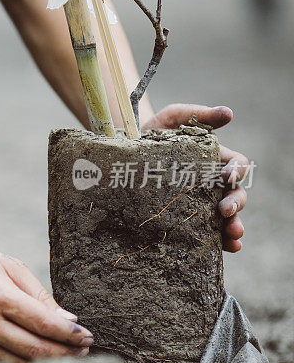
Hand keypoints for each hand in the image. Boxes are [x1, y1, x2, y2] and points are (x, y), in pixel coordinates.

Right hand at [0, 241, 91, 362]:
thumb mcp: (7, 265)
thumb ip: (38, 294)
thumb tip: (67, 320)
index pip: (44, 324)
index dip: (70, 334)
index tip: (88, 336)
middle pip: (36, 351)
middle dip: (66, 354)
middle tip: (85, 350)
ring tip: (68, 356)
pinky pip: (4, 361)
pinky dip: (26, 361)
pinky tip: (41, 353)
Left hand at [142, 104, 247, 252]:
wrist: (124, 150)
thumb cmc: (153, 132)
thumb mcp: (173, 117)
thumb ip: (198, 114)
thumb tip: (229, 113)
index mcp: (214, 159)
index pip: (236, 165)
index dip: (237, 171)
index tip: (228, 177)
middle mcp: (211, 182)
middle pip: (235, 194)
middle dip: (236, 204)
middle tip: (226, 211)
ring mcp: (199, 201)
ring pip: (225, 218)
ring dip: (233, 228)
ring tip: (232, 238)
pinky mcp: (185, 216)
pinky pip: (204, 231)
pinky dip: (218, 241)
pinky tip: (223, 249)